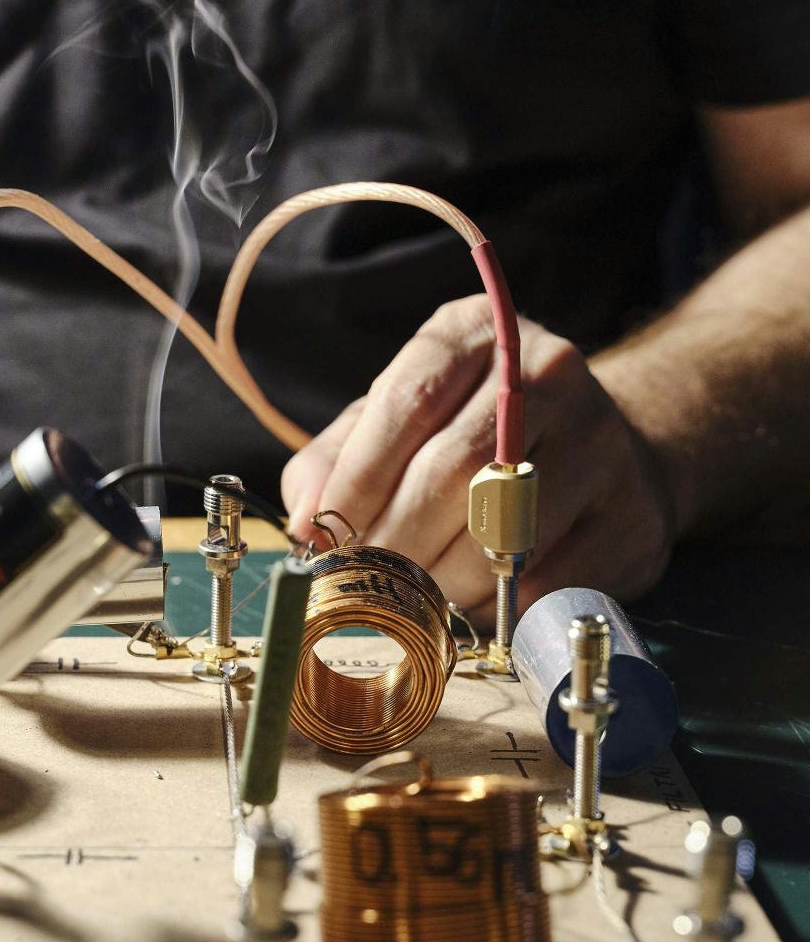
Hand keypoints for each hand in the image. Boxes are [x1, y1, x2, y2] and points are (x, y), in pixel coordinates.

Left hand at [281, 296, 675, 619]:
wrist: (603, 445)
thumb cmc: (471, 432)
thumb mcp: (398, 419)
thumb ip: (339, 458)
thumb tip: (308, 518)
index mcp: (476, 333)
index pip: (407, 403)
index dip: (357, 479)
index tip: (323, 534)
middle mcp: (548, 371)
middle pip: (455, 468)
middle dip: (393, 540)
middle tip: (361, 582)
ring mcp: (602, 440)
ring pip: (503, 530)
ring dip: (441, 582)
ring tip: (412, 597)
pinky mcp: (634, 514)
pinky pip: (551, 580)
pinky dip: (495, 608)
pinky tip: (471, 606)